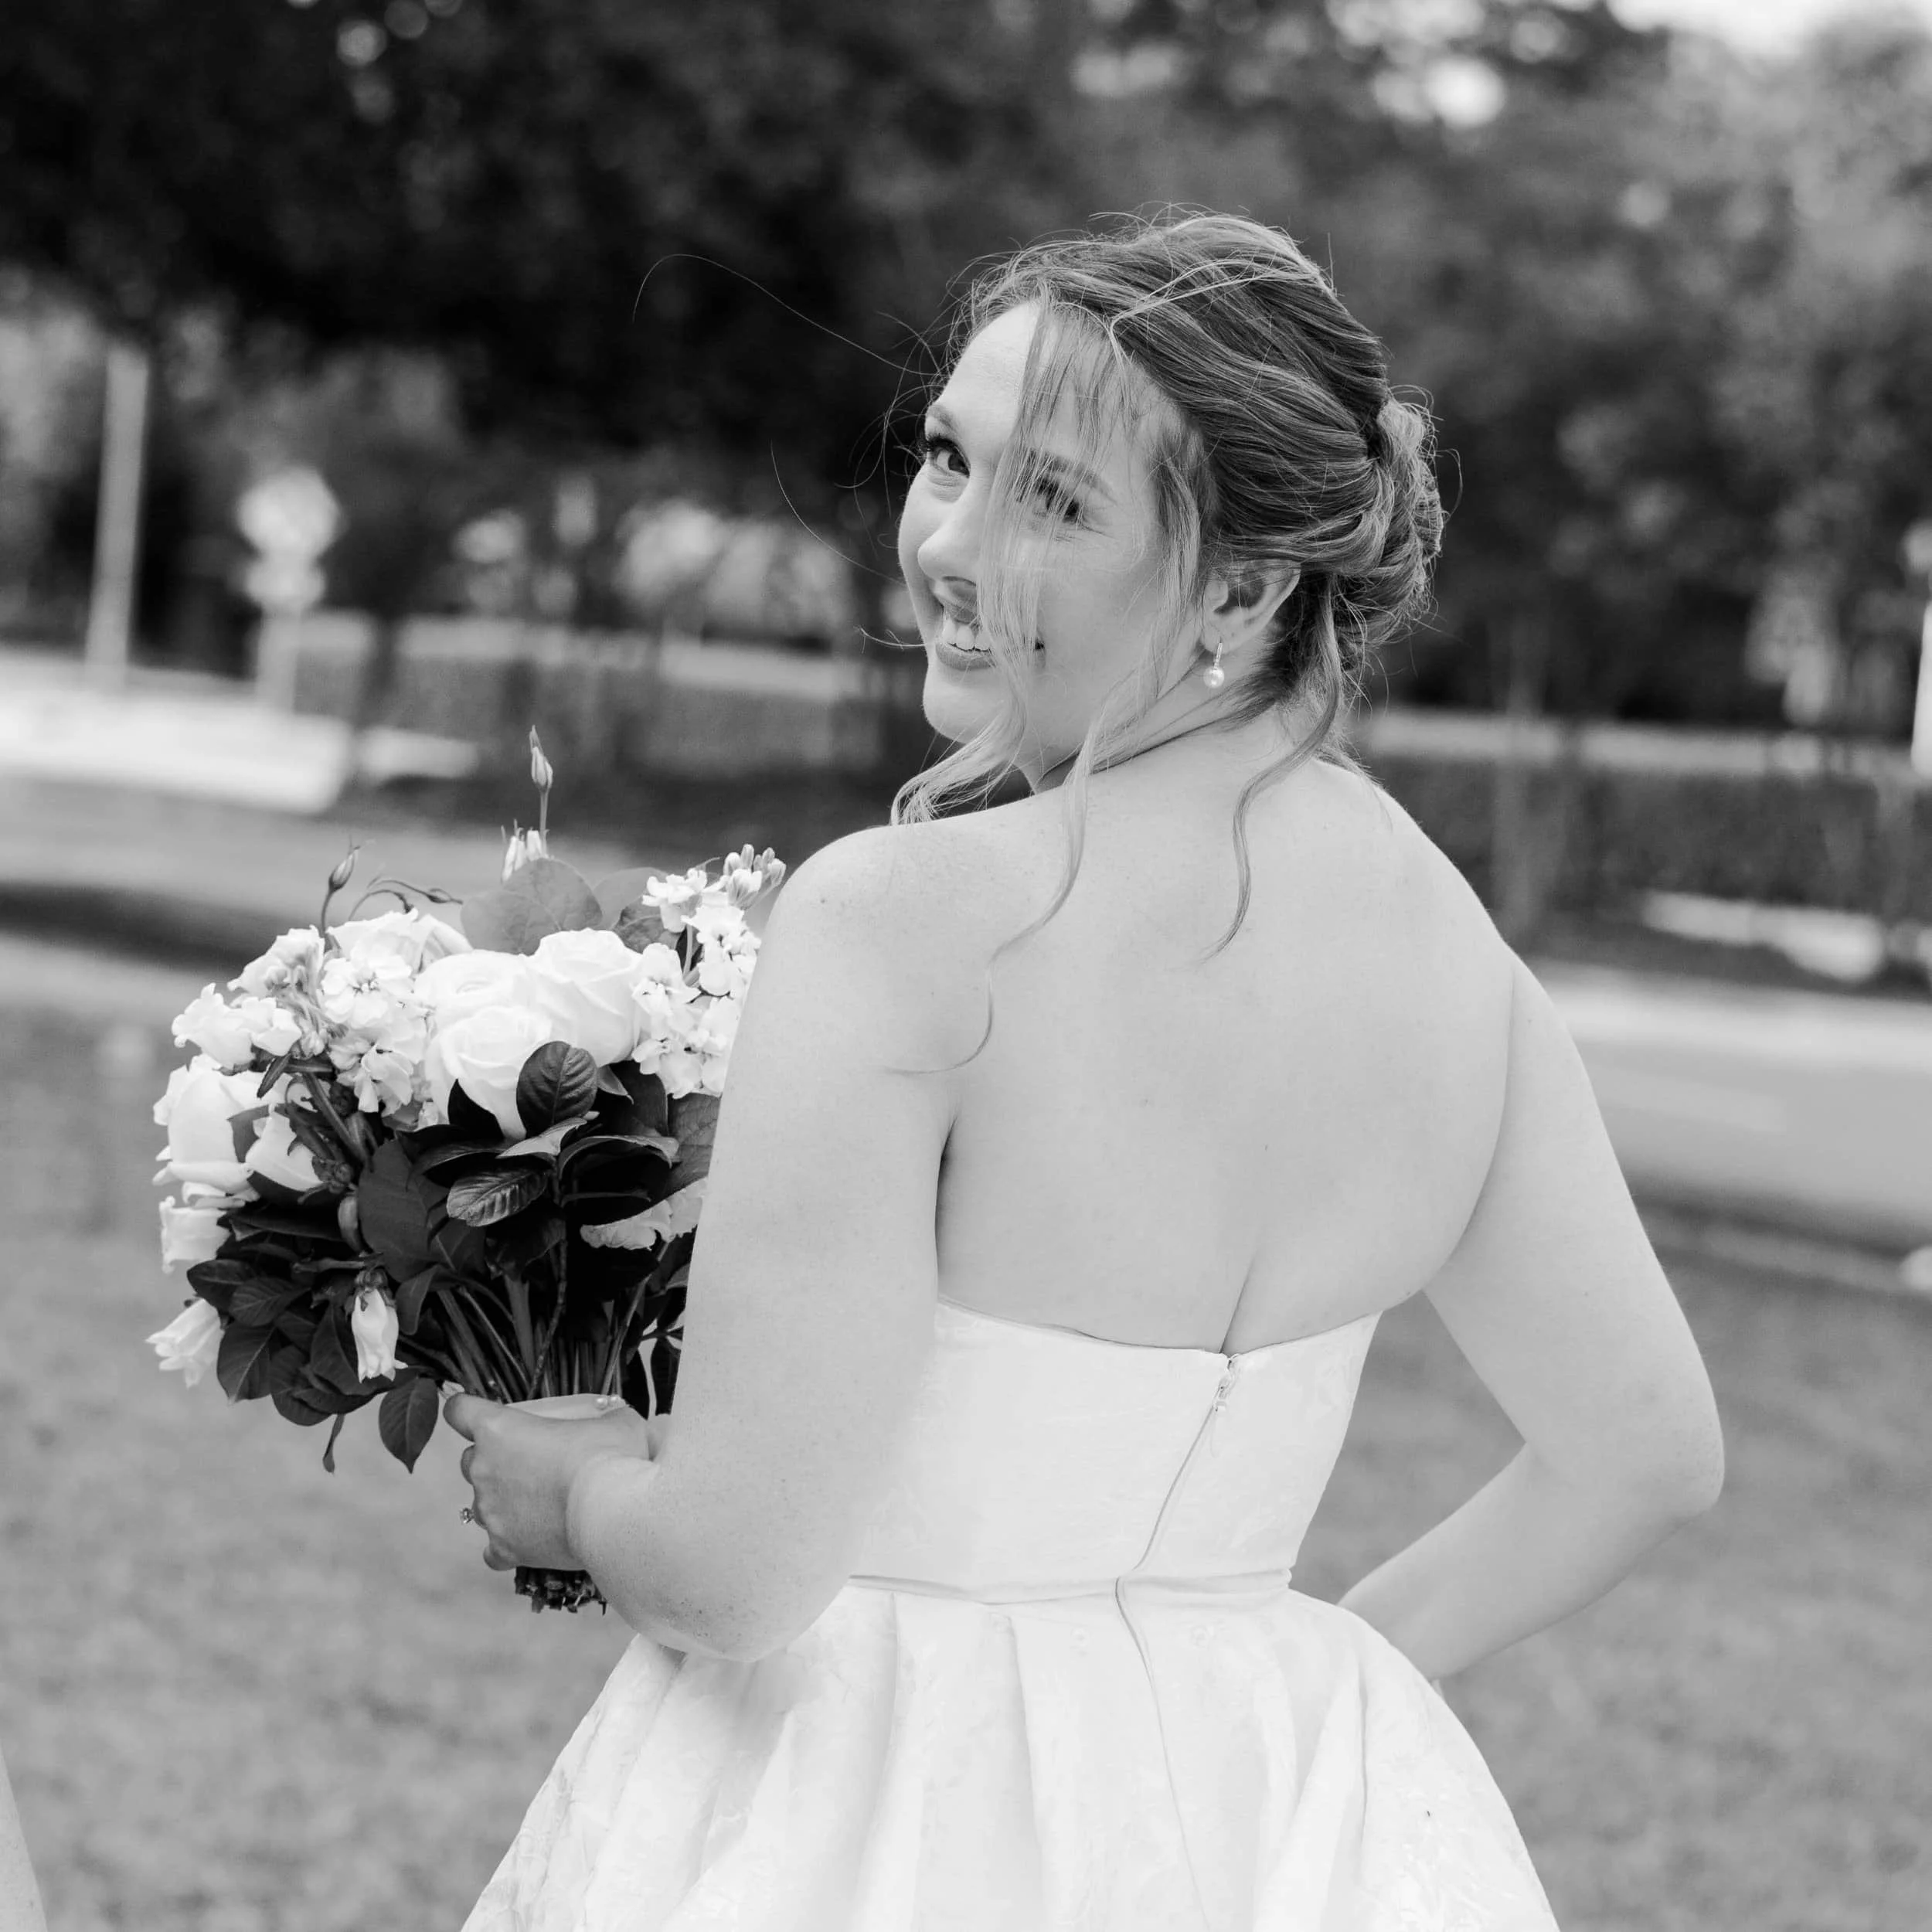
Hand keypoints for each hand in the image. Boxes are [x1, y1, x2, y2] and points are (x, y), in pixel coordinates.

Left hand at [444, 1393, 661, 1572]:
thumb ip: (605, 1418)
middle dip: (493, 1461)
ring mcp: (490, 1512)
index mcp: (499, 1430)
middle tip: (530, 1464)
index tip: (475, 1414)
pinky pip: (493, 1549)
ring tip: (539, 1505)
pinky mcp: (503, 1547)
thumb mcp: (615, 1423)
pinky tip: (531, 1540)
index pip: (459, 1411)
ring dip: (502, 1502)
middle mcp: (484, 1469)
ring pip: (481, 1505)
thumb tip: (616, 1420)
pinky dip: (508, 1545)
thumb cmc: (609, 1457)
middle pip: (469, 1460)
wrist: (611, 1511)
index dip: (465, 1410)